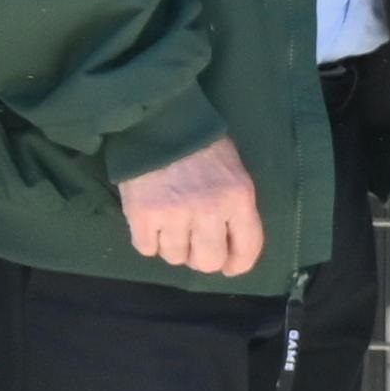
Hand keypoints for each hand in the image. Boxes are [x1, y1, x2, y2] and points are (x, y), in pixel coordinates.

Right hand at [117, 139, 265, 278]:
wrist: (160, 124)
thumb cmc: (202, 147)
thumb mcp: (234, 173)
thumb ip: (235, 208)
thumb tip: (231, 247)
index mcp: (238, 198)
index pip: (247, 248)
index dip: (238, 264)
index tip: (230, 267)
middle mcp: (209, 210)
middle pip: (208, 261)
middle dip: (202, 258)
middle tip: (195, 244)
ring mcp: (174, 215)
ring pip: (175, 257)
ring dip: (174, 247)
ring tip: (171, 225)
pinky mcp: (142, 216)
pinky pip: (147, 249)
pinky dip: (149, 241)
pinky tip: (152, 222)